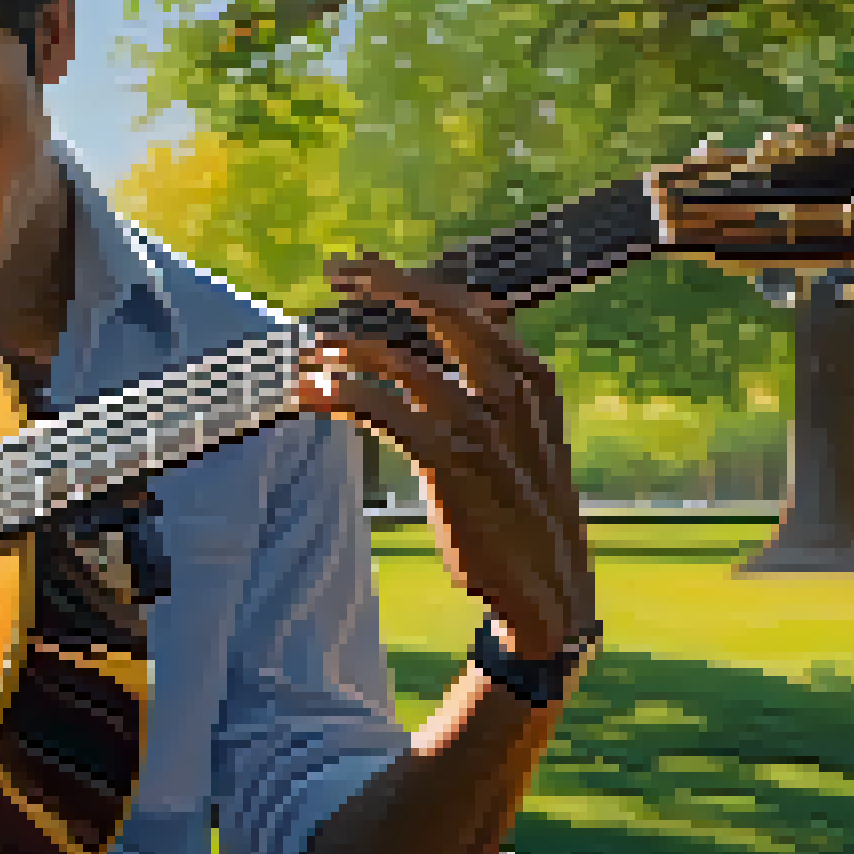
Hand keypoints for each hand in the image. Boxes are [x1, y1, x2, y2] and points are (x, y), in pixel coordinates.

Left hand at [293, 253, 595, 658]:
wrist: (545, 587)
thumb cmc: (523, 510)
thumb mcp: (525, 435)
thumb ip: (494, 382)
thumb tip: (475, 323)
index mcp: (532, 376)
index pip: (463, 305)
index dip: (407, 280)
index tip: (362, 266)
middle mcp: (512, 389)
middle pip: (436, 312)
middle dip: (379, 284)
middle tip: (333, 273)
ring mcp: (482, 422)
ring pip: (400, 361)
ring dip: (344, 352)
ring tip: (307, 357)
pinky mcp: (450, 459)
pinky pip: (382, 408)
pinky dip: (340, 394)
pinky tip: (312, 394)